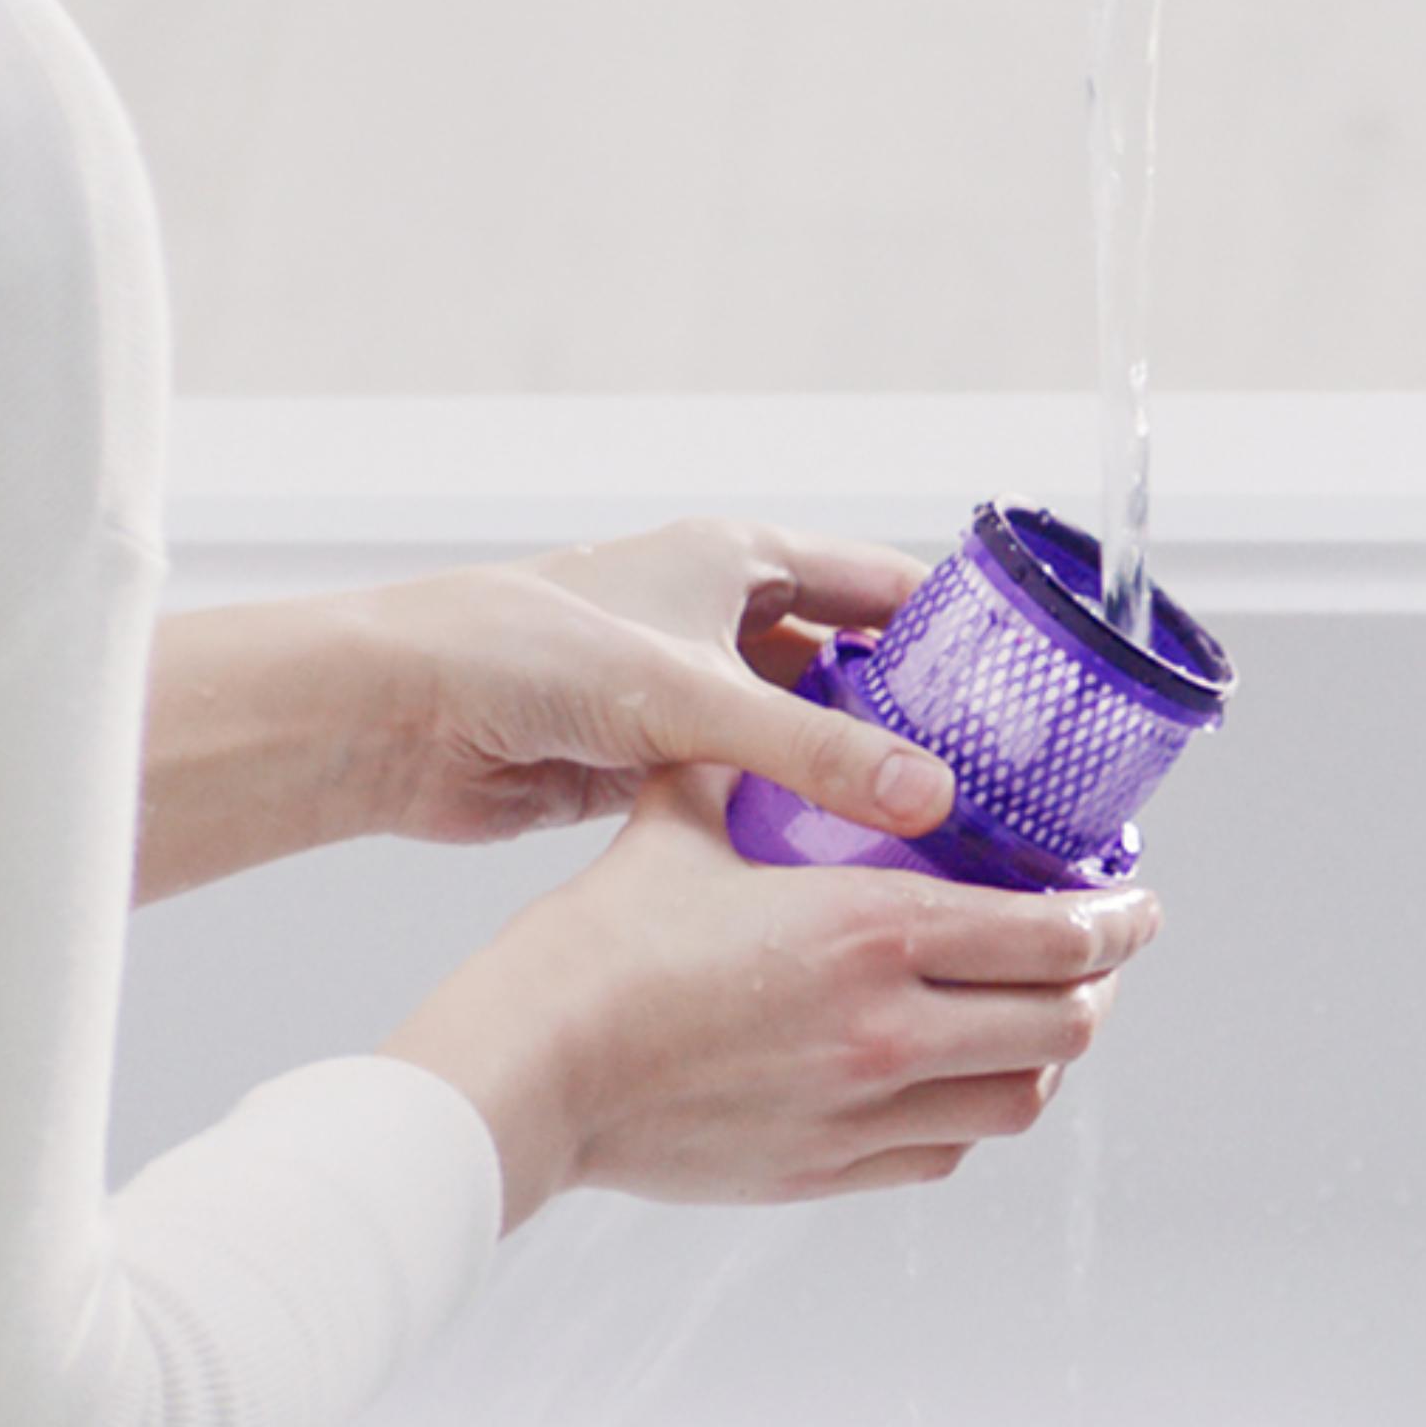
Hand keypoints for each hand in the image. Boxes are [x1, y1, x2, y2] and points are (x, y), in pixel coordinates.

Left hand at [356, 517, 941, 844]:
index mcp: (740, 558)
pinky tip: (847, 869)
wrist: (393, 715)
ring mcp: (689, 690)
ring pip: (807, 733)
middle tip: (997, 785)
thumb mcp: (689, 698)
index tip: (1031, 692)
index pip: (885, 586)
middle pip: (857, 667)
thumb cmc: (524, 655)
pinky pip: (756, 786)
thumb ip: (815, 750)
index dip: (960, 633)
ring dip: (858, 777)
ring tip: (940, 837)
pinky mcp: (656, 757)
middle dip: (920, 721)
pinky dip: (799, 817)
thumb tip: (930, 798)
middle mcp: (722, 616)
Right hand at [383, 768, 1159, 1228]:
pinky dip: (973, 1112)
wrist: (531, 1075)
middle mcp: (892, 1031)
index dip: (1121, 920)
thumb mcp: (684, 821)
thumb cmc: (595, 948)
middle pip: (1066, 1024)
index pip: (1059, 936)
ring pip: (1020, 1099)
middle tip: (1096, 956)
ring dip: (1047, 1055)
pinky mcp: (827, 1170)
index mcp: (876, 932)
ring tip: (1039, 1017)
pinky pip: (946, 1150)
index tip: (1135, 903)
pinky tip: (956, 1076)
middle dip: (1101, 985)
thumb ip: (757, 765)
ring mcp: (864, 1111)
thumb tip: (785, 716)